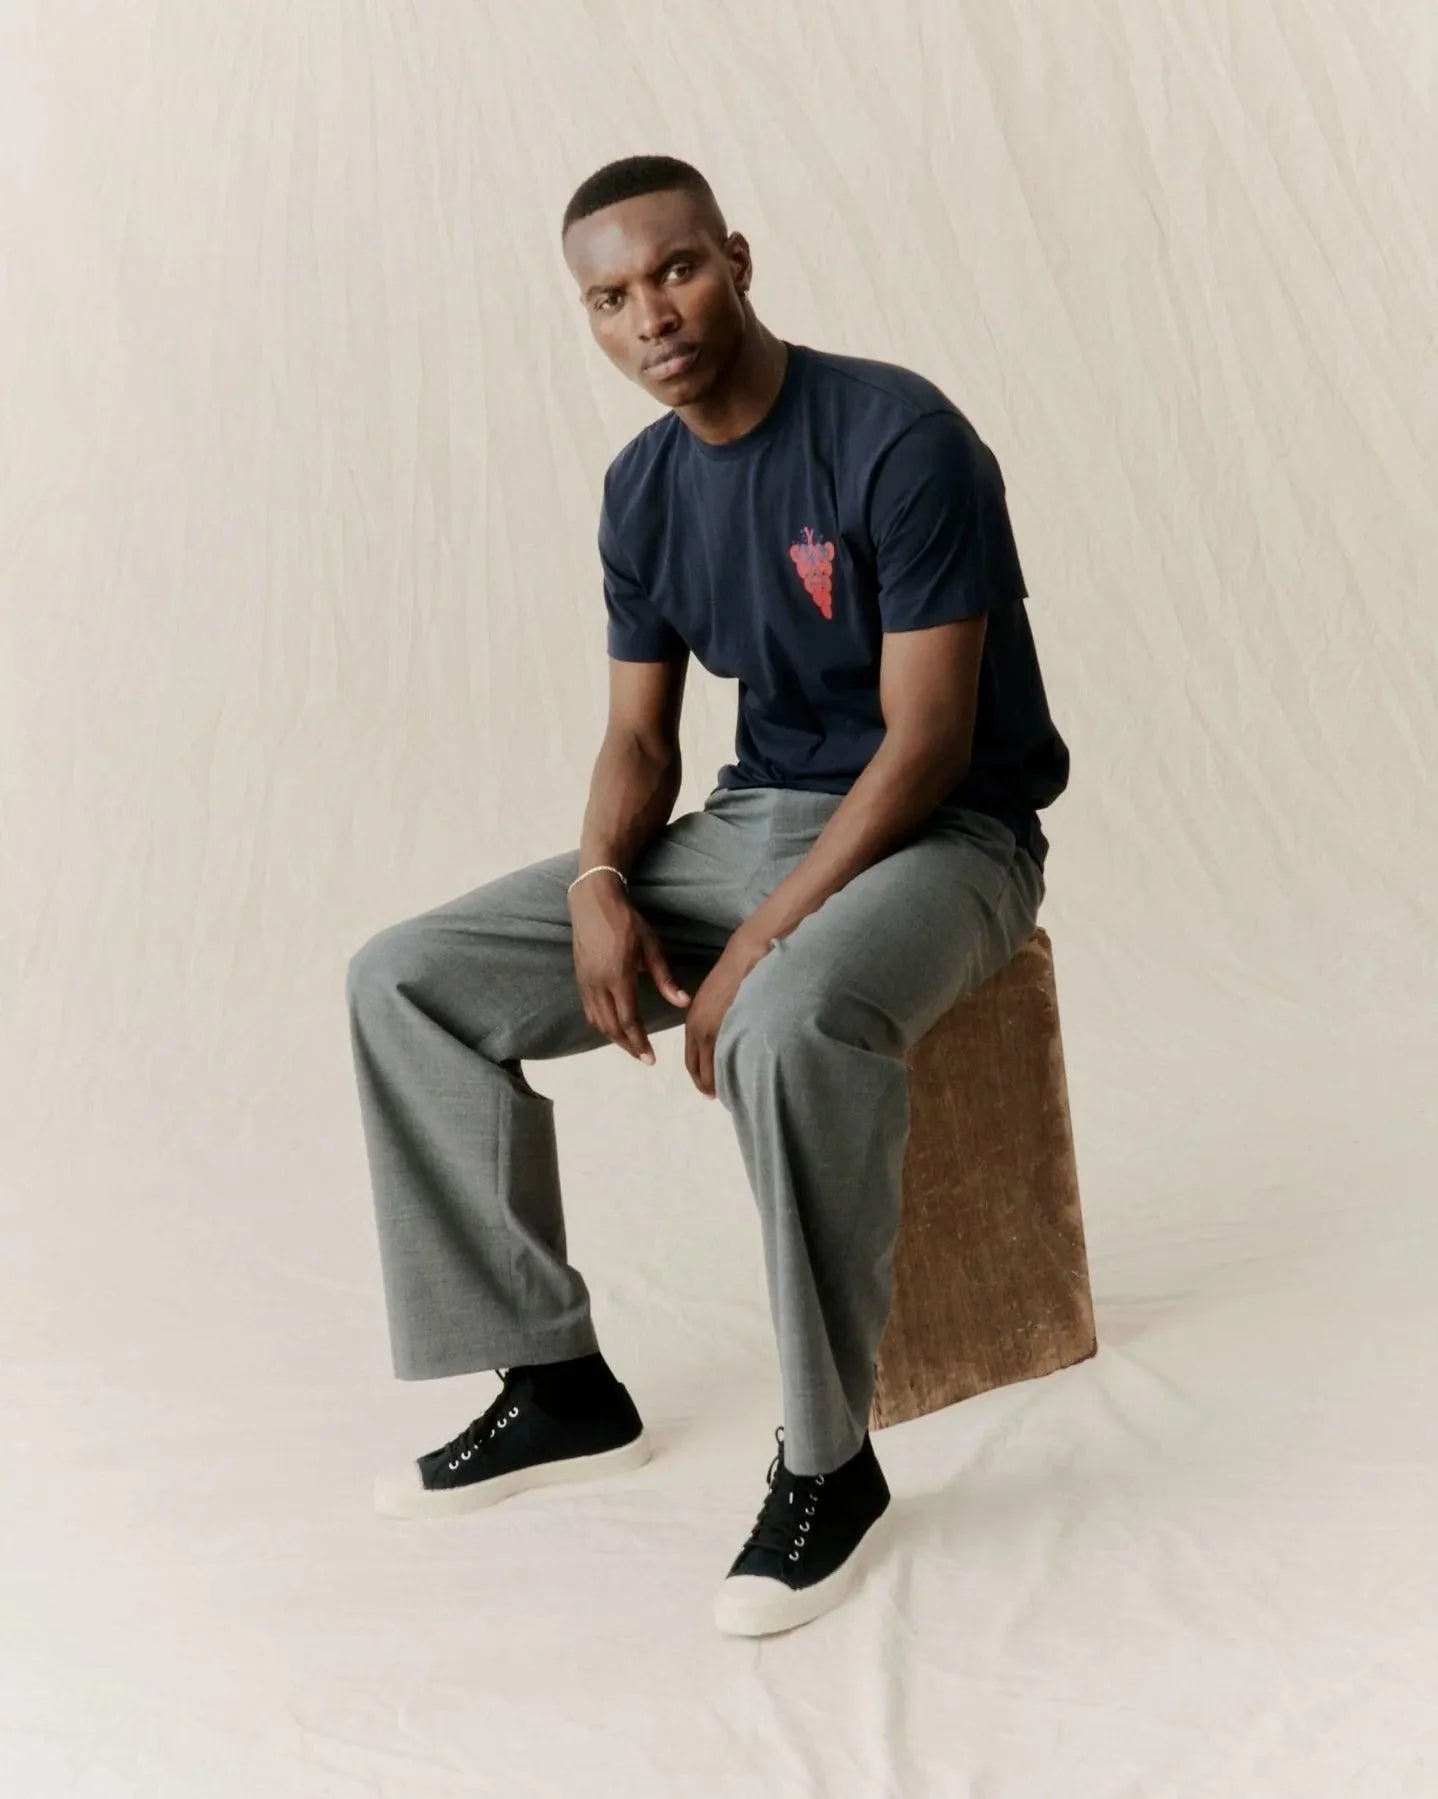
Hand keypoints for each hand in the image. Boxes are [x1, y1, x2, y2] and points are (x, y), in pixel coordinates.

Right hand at [570, 880, 689, 1063]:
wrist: (593, 902)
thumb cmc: (627, 922)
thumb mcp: (651, 947)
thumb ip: (665, 979)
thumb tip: (683, 1002)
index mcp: (618, 977)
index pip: (629, 1020)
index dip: (640, 1042)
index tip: (651, 1058)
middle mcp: (598, 985)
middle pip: (611, 1027)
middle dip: (628, 1046)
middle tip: (645, 1058)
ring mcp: (585, 983)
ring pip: (598, 1022)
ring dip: (615, 1038)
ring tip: (632, 1046)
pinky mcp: (580, 979)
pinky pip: (589, 1011)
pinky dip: (602, 1024)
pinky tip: (614, 1027)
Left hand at [684, 923, 773, 1098]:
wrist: (747, 957)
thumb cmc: (734, 975)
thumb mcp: (714, 1000)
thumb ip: (712, 1021)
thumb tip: (720, 1038)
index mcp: (693, 1022)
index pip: (691, 1060)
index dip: (699, 1077)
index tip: (707, 1088)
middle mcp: (699, 1029)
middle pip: (699, 1069)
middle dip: (707, 1085)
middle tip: (718, 1096)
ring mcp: (715, 1030)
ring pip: (713, 1069)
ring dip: (719, 1083)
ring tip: (730, 1092)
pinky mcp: (731, 1028)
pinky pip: (729, 1059)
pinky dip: (731, 1072)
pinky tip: (741, 1077)